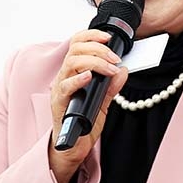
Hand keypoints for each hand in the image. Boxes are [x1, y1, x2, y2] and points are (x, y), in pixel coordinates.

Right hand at [48, 29, 127, 182]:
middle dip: (98, 49)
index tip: (109, 37)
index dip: (92, 36)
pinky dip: (78, 79)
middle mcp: (65, 76)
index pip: (78, 44)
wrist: (74, 146)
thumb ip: (112, 86)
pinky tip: (89, 77)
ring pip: (71, 63)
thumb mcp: (103, 101)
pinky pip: (66, 86)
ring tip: (109, 69)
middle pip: (76, 50)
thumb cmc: (84, 122)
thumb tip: (124, 70)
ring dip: (94, 62)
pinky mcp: (59, 102)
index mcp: (74, 72)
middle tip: (115, 59)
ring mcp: (61, 88)